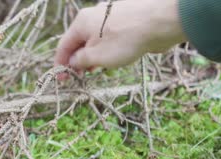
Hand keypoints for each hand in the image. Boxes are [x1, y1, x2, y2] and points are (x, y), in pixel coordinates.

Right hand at [54, 0, 186, 70]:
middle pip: (79, 41)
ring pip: (95, 40)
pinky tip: (113, 60)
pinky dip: (107, 50)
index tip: (61, 79)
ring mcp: (111, 17)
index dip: (60, 64)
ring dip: (92, 57)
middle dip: (77, 61)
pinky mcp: (126, 21)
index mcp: (82, 22)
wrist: (161, 22)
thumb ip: (80, 61)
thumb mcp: (97, 56)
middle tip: (79, 78)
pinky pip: (110, 38)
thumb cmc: (126, 39)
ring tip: (96, 71)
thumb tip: (73, 62)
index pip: (64, 45)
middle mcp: (94, 16)